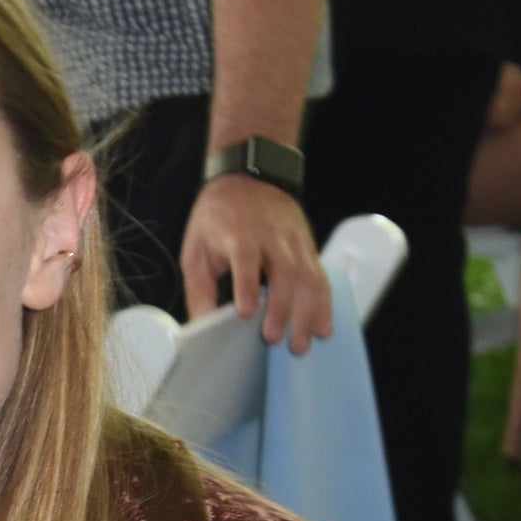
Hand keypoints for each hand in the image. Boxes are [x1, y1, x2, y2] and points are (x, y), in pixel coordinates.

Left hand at [179, 173, 332, 353]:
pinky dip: (324, 302)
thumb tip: (200, 324)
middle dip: (281, 308)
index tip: (246, 312)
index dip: (247, 286)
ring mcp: (295, 241)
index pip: (245, 259)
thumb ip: (199, 288)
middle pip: (283, 272)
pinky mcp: (309, 247)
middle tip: (274, 339)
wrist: (249, 178)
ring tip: (301, 341)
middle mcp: (272, 237)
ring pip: (308, 276)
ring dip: (307, 311)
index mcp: (239, 234)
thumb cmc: (218, 218)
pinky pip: (321, 276)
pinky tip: (322, 325)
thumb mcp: (196, 249)